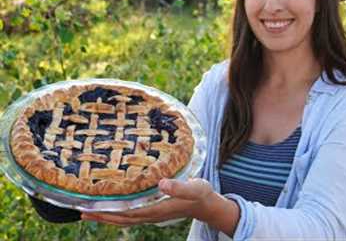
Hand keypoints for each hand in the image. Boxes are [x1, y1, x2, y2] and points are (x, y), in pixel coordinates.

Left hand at [81, 178, 213, 226]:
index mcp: (158, 208)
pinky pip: (130, 215)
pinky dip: (117, 213)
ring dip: (107, 217)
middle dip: (102, 216)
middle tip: (81, 212)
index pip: (128, 213)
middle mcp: (151, 214)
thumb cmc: (201, 194)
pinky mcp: (153, 210)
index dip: (110, 212)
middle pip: (121, 218)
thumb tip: (160, 183)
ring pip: (124, 218)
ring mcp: (151, 214)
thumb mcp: (194, 188)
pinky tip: (112, 208)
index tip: (93, 208)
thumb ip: (179, 187)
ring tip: (89, 212)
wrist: (207, 204)